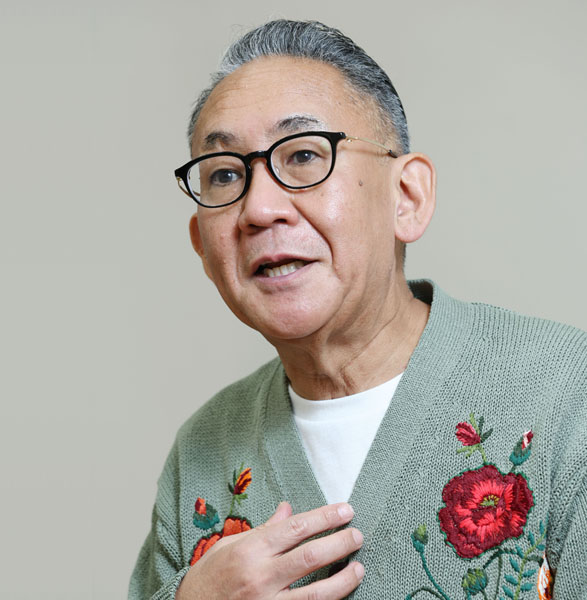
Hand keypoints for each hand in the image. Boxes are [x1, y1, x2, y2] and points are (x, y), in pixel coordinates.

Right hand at [176, 501, 363, 599]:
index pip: (297, 528)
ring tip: (358, 568)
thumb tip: (288, 509)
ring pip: (316, 593)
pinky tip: (340, 595)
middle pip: (311, 556)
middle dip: (339, 543)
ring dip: (343, 580)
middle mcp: (260, 576)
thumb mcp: (232, 545)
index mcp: (251, 549)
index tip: (345, 510)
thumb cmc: (210, 576)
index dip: (325, 517)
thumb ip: (264, 529)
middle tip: (356, 534)